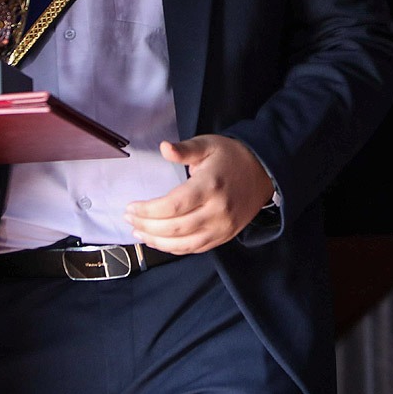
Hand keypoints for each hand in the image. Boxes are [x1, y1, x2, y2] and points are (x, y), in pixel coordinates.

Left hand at [123, 135, 273, 254]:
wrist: (263, 172)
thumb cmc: (231, 157)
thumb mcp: (208, 144)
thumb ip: (185, 149)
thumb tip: (164, 148)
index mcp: (210, 185)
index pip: (174, 205)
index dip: (148, 210)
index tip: (131, 207)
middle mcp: (217, 210)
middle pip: (176, 227)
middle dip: (147, 226)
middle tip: (130, 219)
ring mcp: (222, 227)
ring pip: (184, 244)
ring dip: (157, 242)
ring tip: (139, 233)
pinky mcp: (225, 236)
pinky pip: (196, 249)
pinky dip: (174, 248)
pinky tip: (159, 241)